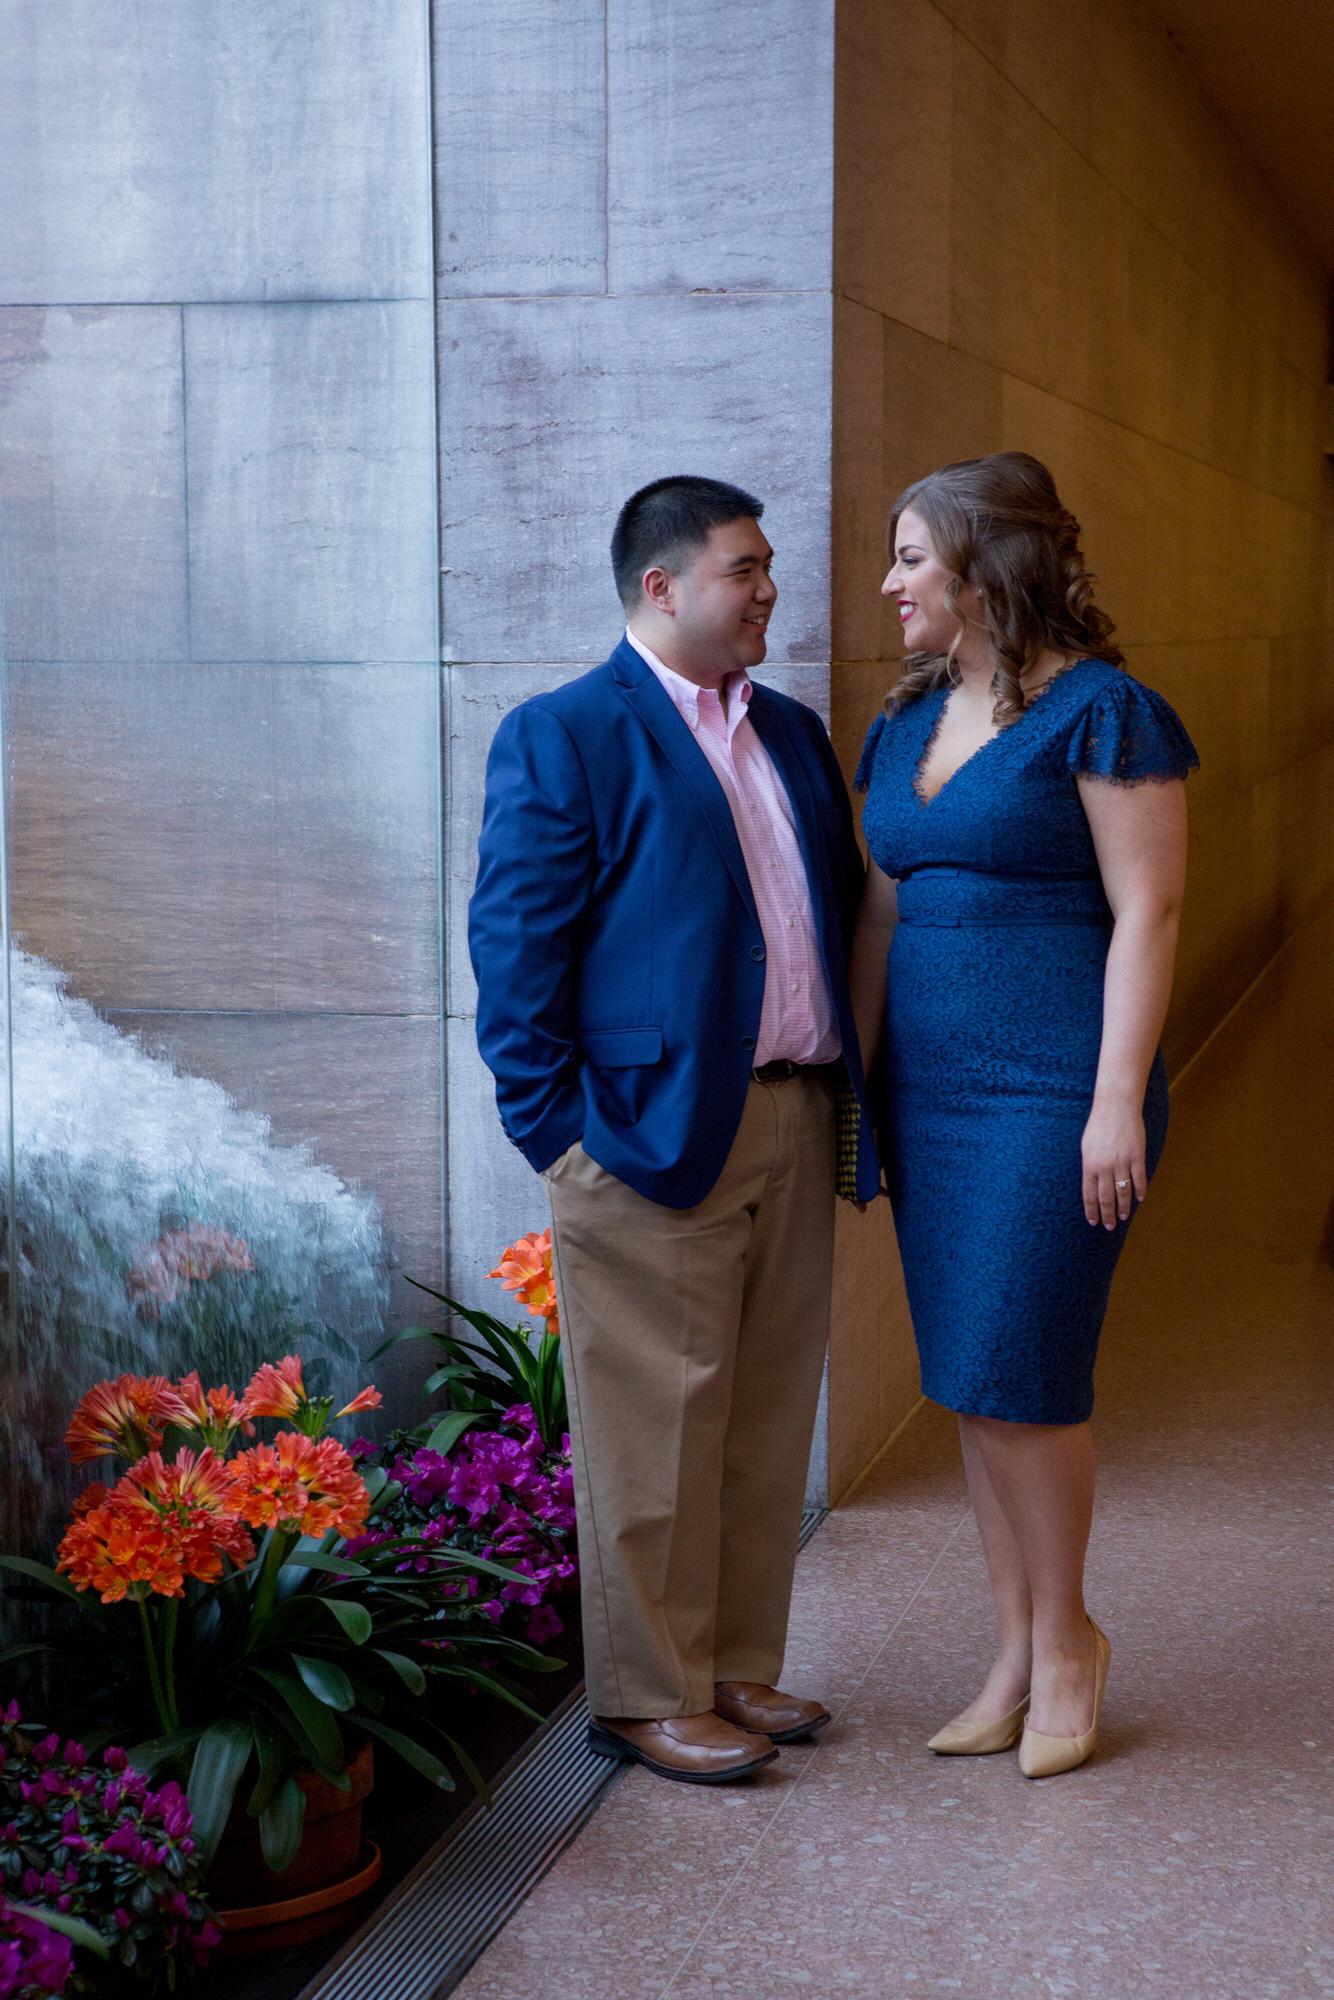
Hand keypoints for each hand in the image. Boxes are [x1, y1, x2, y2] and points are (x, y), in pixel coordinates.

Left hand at [1080, 1101, 1145, 1228]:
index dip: (1092, 1210)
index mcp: (1090, 1165)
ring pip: (1123, 1192)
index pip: (1089, 1194)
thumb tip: (1092, 1185)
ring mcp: (1122, 1162)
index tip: (1093, 1222)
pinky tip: (1139, 1199)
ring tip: (1123, 1217)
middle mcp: (1105, 1167)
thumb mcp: (1086, 1146)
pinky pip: (1139, 1179)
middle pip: (1106, 1198)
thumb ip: (1090, 1166)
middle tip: (1109, 1227)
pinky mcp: (1137, 1156)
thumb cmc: (1098, 1125)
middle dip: (1107, 1214)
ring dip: (1123, 1207)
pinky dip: (1140, 1191)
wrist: (1116, 1107)